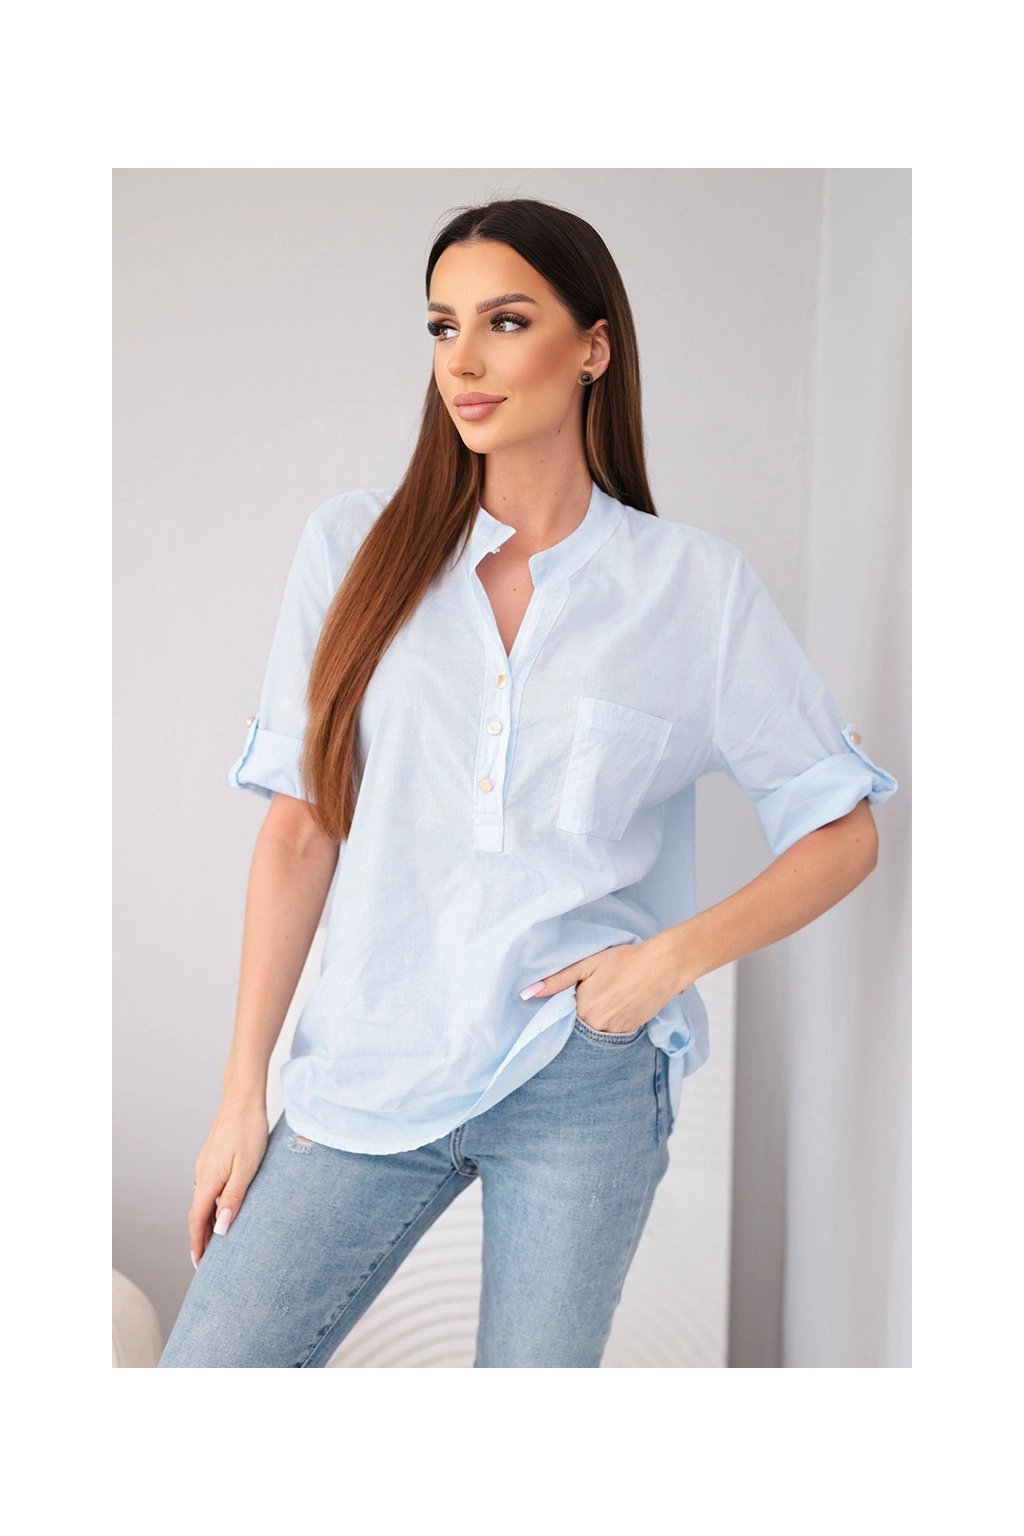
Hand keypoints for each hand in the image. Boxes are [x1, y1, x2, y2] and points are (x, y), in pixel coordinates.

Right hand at [189, 1096, 268, 1267]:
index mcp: (208, 1179)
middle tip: (209, 1260)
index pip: (197, 1220)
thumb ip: (233, 1199)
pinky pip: (209, 1187)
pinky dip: (213, 1203)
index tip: (199, 1264)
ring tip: (219, 1239)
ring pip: (203, 1200)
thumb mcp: (247, 1168)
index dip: (198, 1244)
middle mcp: (202, 1173)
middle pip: (197, 1213)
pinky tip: (225, 1206)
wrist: (243, 1097)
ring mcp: (206, 1164)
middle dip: (201, 1237)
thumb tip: (220, 1229)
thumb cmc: (249, 1130)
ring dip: (208, 1220)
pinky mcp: (213, 1156)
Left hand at [519, 939, 682, 1034]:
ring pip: (596, 1030)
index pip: (562, 1017)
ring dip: (596, 1019)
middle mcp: (597, 1026)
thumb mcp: (586, 964)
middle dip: (581, 1013)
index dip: (566, 1006)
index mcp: (582, 1009)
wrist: (662, 965)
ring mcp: (616, 1031)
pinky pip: (613, 1032)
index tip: (574, 994)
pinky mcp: (631, 1031)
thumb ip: (556, 980)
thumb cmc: (623, 960)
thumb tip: (527, 994)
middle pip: (579, 1025)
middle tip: (595, 992)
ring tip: (608, 996)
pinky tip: (619, 1003)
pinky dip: (611, 1021)